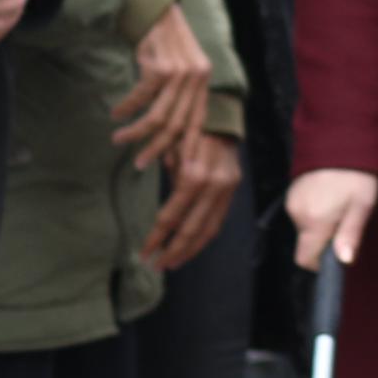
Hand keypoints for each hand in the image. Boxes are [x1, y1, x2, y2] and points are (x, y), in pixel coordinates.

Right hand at [117, 8, 211, 166]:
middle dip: (156, 149)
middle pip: (177, 127)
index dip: (187, 148)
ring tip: (119, 139)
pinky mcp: (160, 67)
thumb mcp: (180, 71)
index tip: (175, 169)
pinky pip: (140, 98)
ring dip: (136, 132)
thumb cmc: (164, 47)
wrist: (154, 12)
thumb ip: (178, 98)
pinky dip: (126, 109)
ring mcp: (180, 74)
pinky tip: (117, 114)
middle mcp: (196, 80)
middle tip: (140, 164)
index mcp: (203, 83)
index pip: (197, 124)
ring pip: (157, 117)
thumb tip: (168, 138)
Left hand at [145, 131, 239, 270]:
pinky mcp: (233, 188)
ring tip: (173, 262)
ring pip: (209, 229)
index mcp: (194, 175)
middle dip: (173, 250)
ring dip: (190, 249)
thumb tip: (166, 210)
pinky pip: (219, 219)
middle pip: (191, 229)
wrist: (221, 112)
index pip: (171, 217)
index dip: (156, 237)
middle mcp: (213, 185)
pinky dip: (204, 236)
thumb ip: (171, 180)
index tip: (144, 252)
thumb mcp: (171, 150)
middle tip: (156, 265)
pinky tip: (191, 245)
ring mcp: (227, 188)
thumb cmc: (188, 126)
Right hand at [285, 167, 377, 269]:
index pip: (304, 259)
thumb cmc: (356, 175)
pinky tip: (329, 195)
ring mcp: (292, 201)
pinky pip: (302, 212)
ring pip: (305, 227)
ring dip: (320, 223)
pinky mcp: (292, 191)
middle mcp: (297, 214)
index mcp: (314, 221)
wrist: (341, 138)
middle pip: (307, 242)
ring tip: (339, 203)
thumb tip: (344, 261)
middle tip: (346, 219)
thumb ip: (350, 235)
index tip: (335, 254)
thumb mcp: (361, 206)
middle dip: (325, 239)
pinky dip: (314, 210)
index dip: (319, 264)